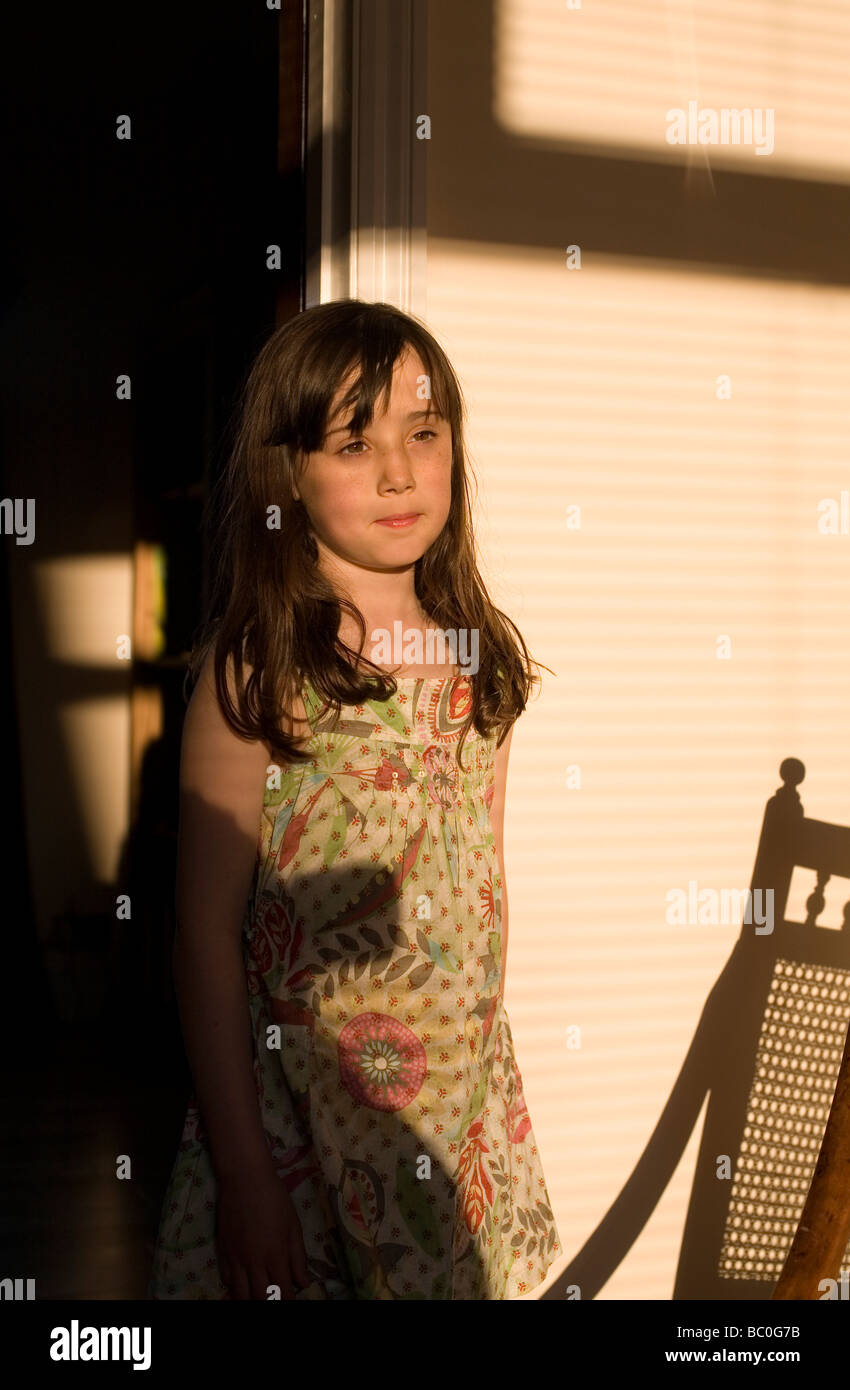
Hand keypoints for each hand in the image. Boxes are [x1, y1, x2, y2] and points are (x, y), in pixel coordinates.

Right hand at [215, 1166, 310, 1299]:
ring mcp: (235, 1258)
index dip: (289, 1300)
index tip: (292, 1298)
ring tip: (259, 1292)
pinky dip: (235, 1285)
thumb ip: (298, 1257)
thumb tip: (303, 1283)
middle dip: (270, 1302)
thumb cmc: (274, 1198)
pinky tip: (243, 1280)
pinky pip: (226, 1279)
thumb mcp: (293, 1225)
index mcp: (275, 1255)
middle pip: (261, 1298)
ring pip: (240, 1295)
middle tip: (276, 1296)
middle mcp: (254, 1262)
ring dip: (251, 1298)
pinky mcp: (222, 1251)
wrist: (244, 1178)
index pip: (283, 1292)